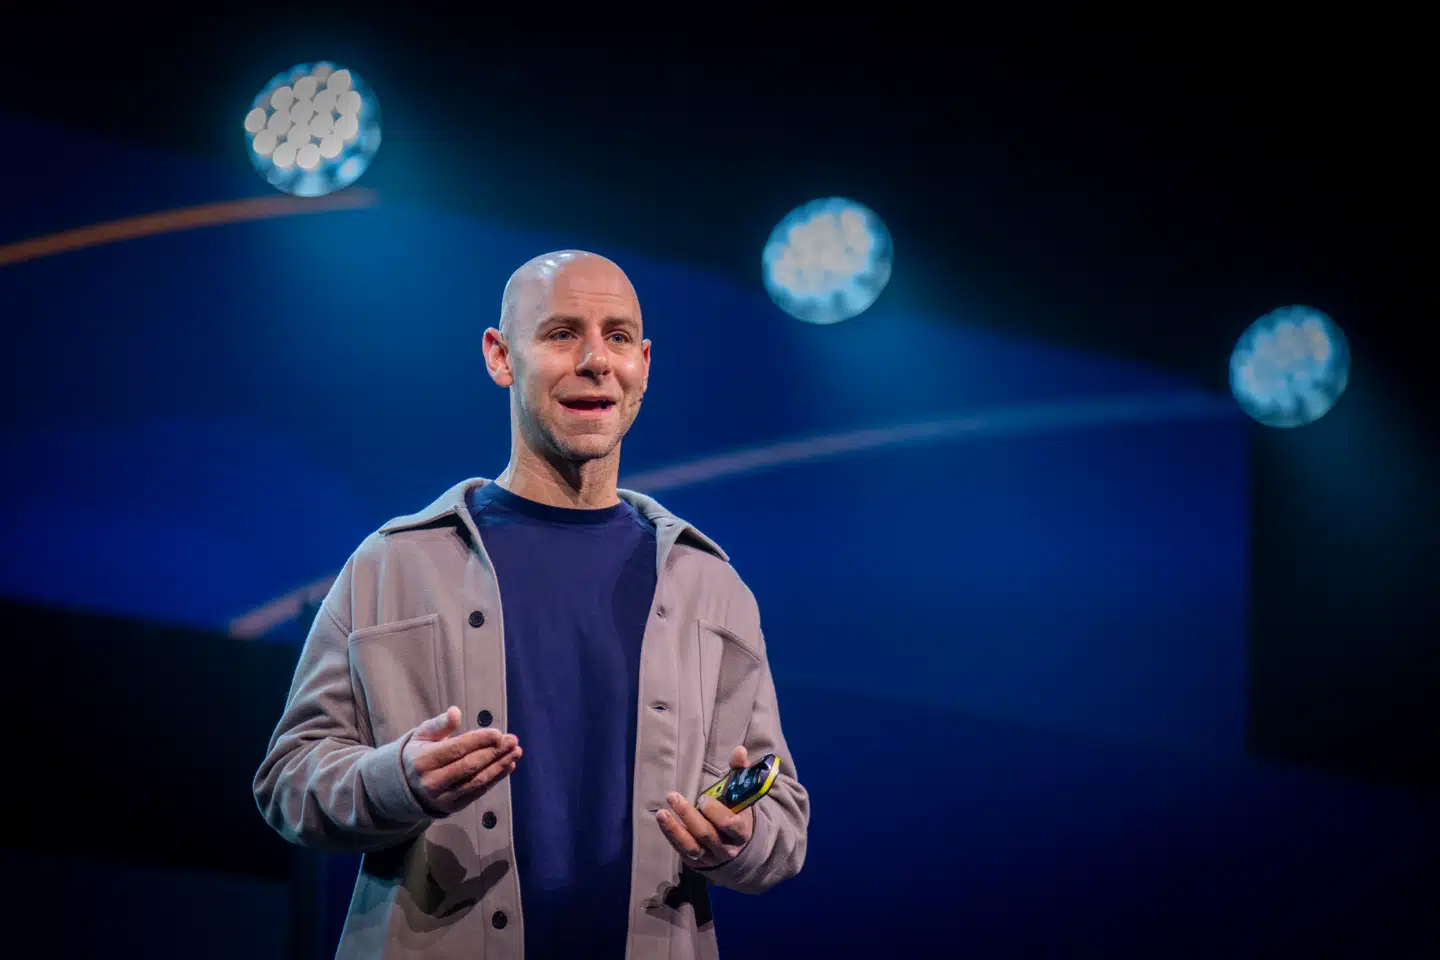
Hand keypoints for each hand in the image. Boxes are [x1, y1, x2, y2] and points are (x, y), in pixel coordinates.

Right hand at [402, 706, 520, 816]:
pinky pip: (478, 792)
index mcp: (423, 761)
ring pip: (477, 781)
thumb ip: (440, 724)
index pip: (456, 749)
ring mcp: (443, 797)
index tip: (498, 733)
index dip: (479, 741)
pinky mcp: (454, 807)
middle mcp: (432, 782)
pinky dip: (496, 779)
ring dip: (499, 766)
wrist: (407, 788)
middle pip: (469, 766)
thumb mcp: (423, 735)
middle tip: (513, 740)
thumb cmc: (420, 754)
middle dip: (494, 752)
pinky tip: (508, 765)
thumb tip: (455, 712)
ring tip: (516, 752)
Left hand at [656, 745, 755, 868]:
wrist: (739, 848)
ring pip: (692, 846)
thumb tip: (739, 749)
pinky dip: (671, 836)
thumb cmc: (739, 814)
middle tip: (674, 797)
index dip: (716, 813)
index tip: (702, 798)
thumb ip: (740, 772)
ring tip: (661, 813)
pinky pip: (682, 850)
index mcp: (741, 832)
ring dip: (675, 830)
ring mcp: (711, 857)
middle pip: (707, 834)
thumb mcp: (743, 795)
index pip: (730, 825)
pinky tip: (662, 821)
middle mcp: (727, 848)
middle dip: (688, 816)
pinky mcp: (697, 863)